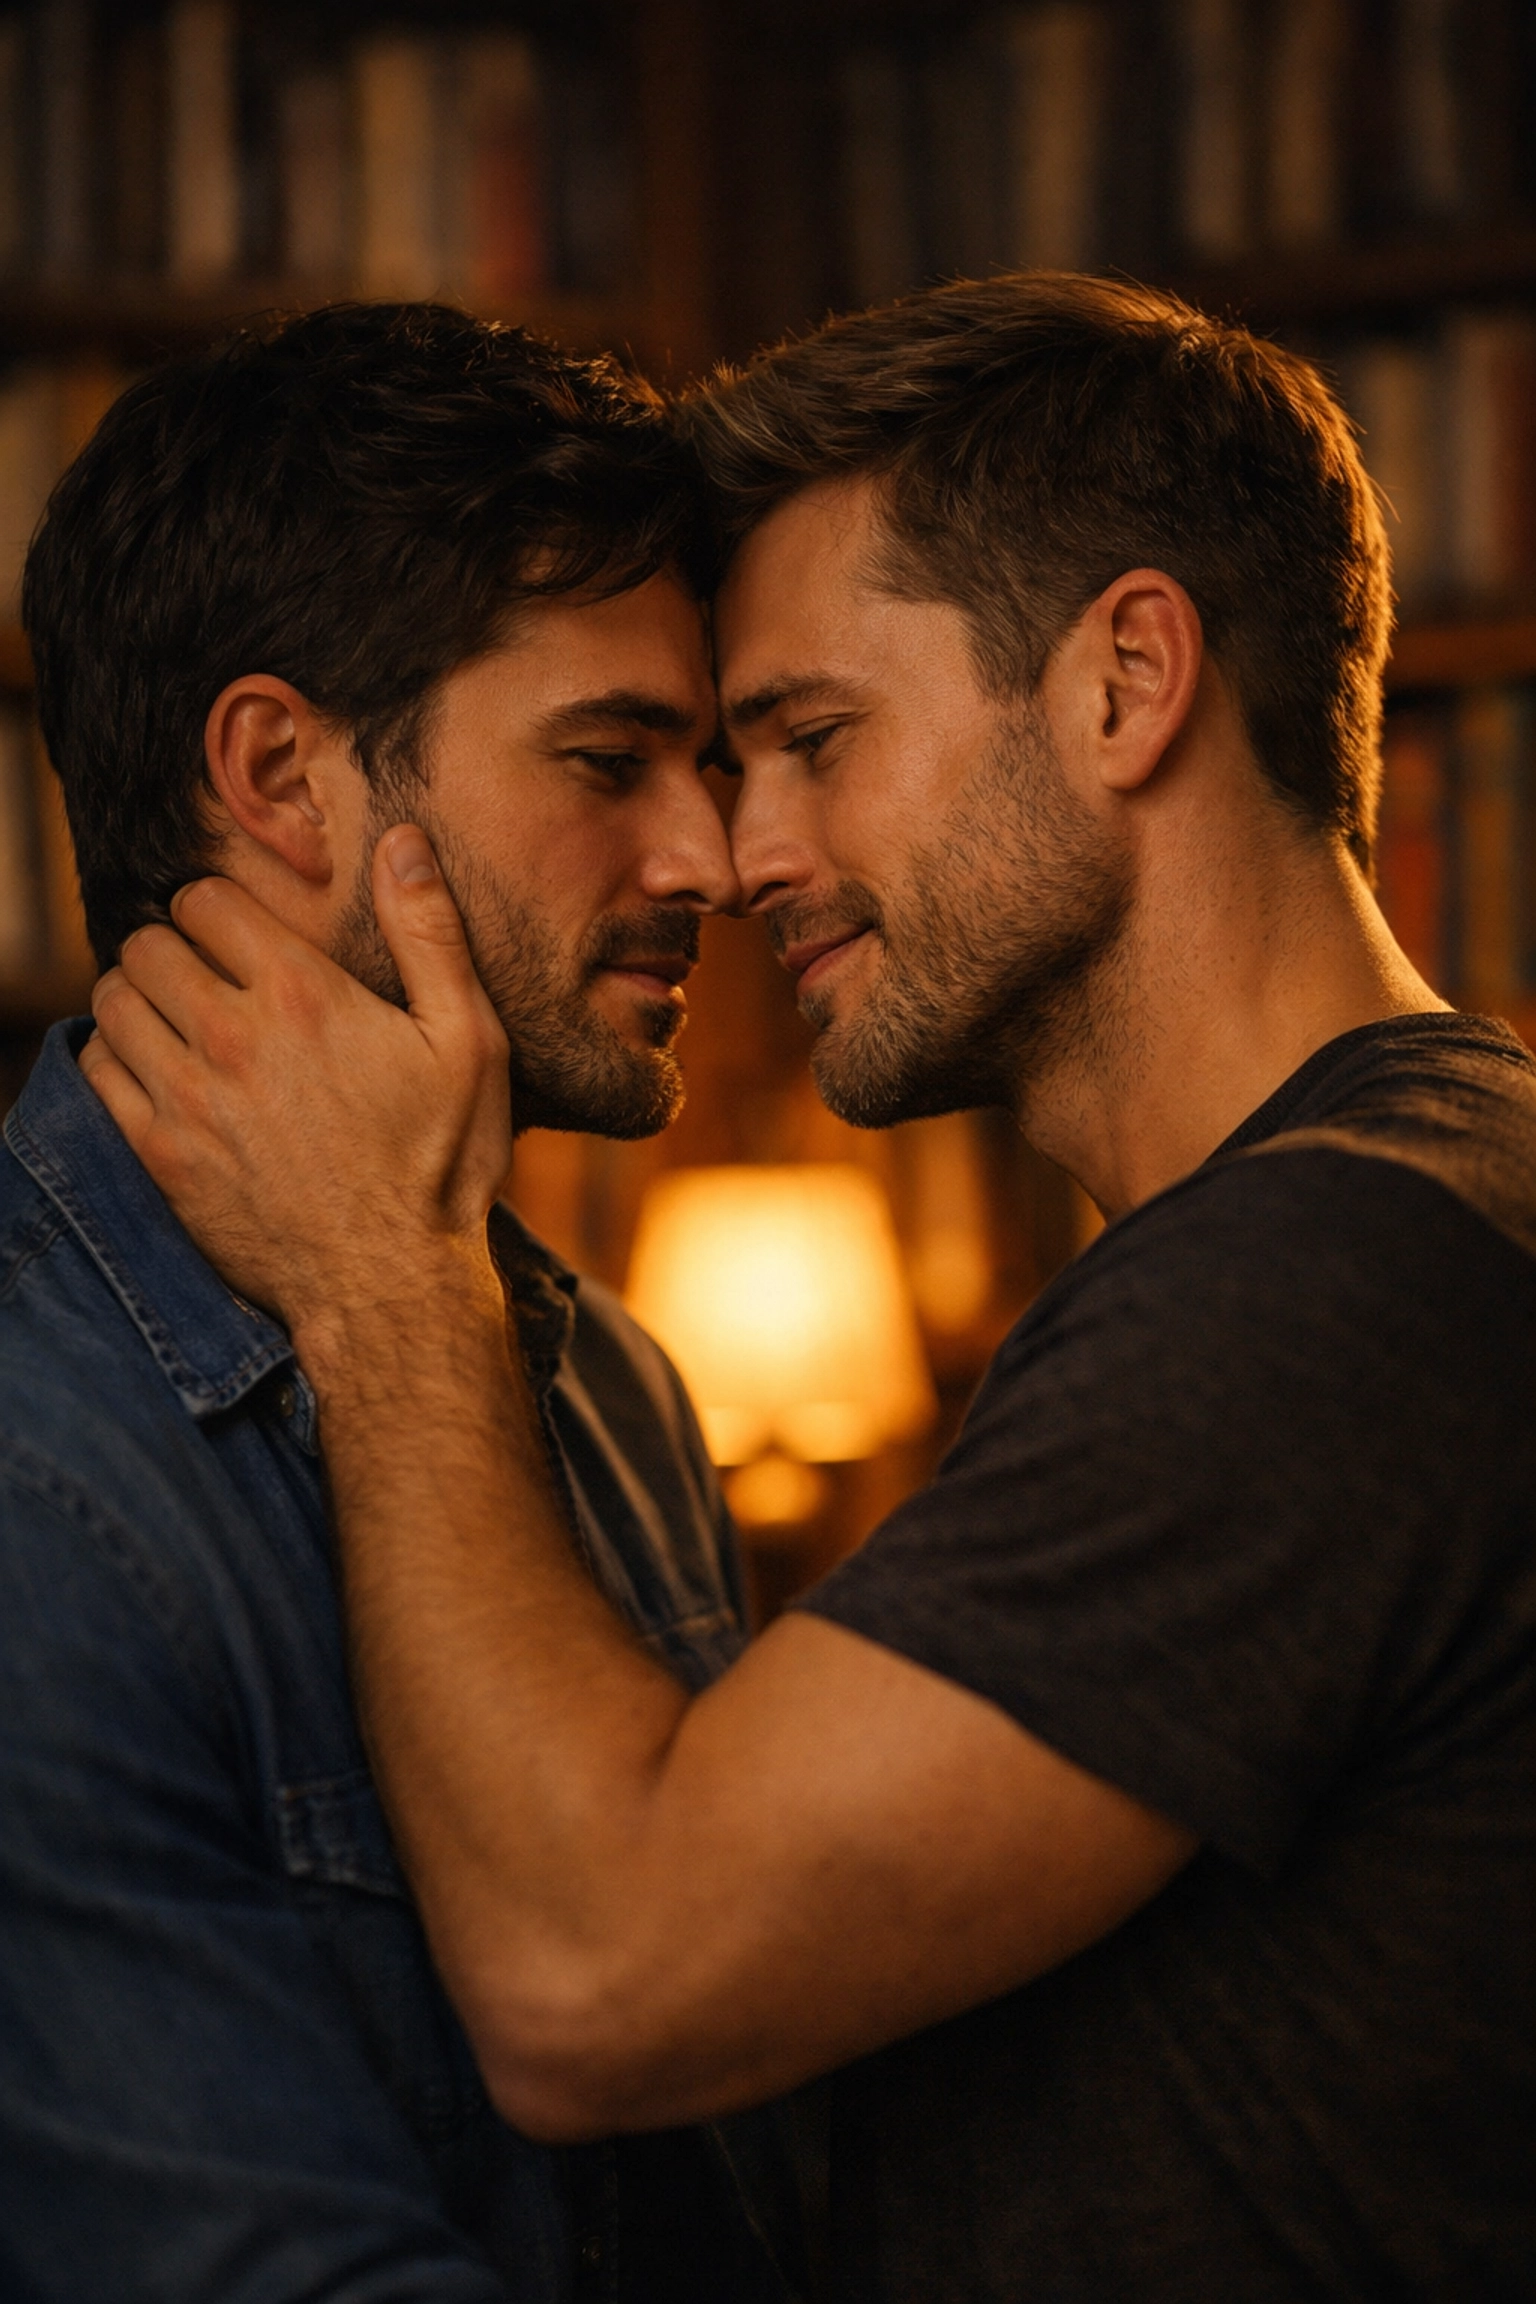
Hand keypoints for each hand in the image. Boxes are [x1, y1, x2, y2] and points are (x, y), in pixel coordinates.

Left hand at [80, 826, 512, 1345]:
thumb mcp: (470, 1041)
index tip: (237, 933)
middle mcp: (233, 1036)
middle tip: (203, 973)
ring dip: (136, 995)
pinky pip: (97, 1070)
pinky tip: (155, 1070)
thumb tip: (401, 840)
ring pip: (113, 1000)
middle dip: (171, 946)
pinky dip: (113, 1056)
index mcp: (304, 994)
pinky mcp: (160, 1154)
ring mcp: (188, 1098)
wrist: (392, 1287)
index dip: (217, 907)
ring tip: (174, 1015)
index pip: (203, 900)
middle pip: (146, 944)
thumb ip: (431, 933)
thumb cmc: (442, 1165)